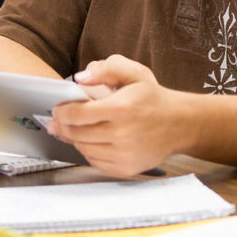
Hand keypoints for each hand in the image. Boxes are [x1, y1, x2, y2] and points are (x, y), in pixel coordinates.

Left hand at [48, 55, 183, 176]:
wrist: (179, 124)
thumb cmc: (153, 98)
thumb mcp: (134, 73)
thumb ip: (106, 69)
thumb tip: (80, 77)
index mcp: (121, 108)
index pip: (77, 114)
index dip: (61, 112)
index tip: (57, 110)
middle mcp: (123, 134)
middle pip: (77, 134)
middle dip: (63, 127)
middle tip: (57, 122)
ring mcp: (125, 154)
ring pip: (84, 149)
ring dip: (75, 139)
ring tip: (76, 130)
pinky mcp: (127, 168)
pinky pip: (96, 162)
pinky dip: (89, 152)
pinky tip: (92, 141)